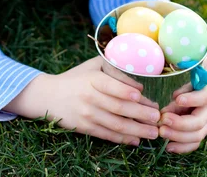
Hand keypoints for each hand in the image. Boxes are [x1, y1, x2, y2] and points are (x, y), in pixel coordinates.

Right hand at [3, 56, 160, 145]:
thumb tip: (139, 80)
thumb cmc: (76, 78)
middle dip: (141, 114)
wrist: (48, 96)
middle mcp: (89, 97)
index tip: (143, 96)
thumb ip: (114, 69)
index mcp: (92, 79)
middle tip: (158, 118)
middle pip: (119, 108)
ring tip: (153, 133)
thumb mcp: (92, 66)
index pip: (112, 86)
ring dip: (137, 130)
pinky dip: (123, 139)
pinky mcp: (85, 128)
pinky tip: (136, 140)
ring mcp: (87, 114)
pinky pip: (107, 135)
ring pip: (116, 125)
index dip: (127, 91)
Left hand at [158, 56, 206, 153]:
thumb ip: (188, 85)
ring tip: (161, 132)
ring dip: (177, 137)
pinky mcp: (206, 129)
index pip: (204, 98)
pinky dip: (182, 147)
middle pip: (198, 122)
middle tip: (162, 120)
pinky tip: (168, 147)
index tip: (177, 99)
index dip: (191, 100)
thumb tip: (174, 98)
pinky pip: (196, 142)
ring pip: (197, 135)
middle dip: (179, 124)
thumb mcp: (201, 72)